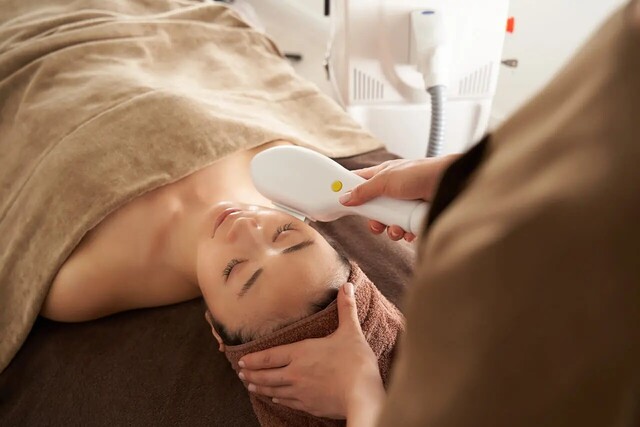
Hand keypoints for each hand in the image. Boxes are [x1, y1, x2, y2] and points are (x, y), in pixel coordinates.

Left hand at [237, 283, 384, 419]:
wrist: (362, 396)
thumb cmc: (356, 363)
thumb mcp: (351, 331)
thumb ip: (346, 308)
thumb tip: (347, 285)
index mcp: (301, 353)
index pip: (269, 356)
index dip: (254, 358)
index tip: (242, 360)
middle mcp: (295, 373)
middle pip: (266, 375)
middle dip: (252, 374)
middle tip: (241, 373)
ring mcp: (300, 392)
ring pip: (273, 390)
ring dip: (260, 387)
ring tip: (251, 386)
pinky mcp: (309, 406)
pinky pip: (287, 402)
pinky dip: (278, 399)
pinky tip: (275, 398)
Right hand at [340, 156, 457, 241]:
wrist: (449, 185)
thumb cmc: (420, 174)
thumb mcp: (386, 180)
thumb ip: (364, 190)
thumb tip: (344, 198)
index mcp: (382, 176)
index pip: (359, 182)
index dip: (348, 191)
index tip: (339, 202)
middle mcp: (392, 189)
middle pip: (372, 209)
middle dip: (373, 220)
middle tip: (376, 224)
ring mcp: (404, 203)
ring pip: (387, 222)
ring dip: (390, 229)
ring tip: (396, 229)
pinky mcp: (415, 216)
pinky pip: (403, 229)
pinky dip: (404, 232)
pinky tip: (408, 231)